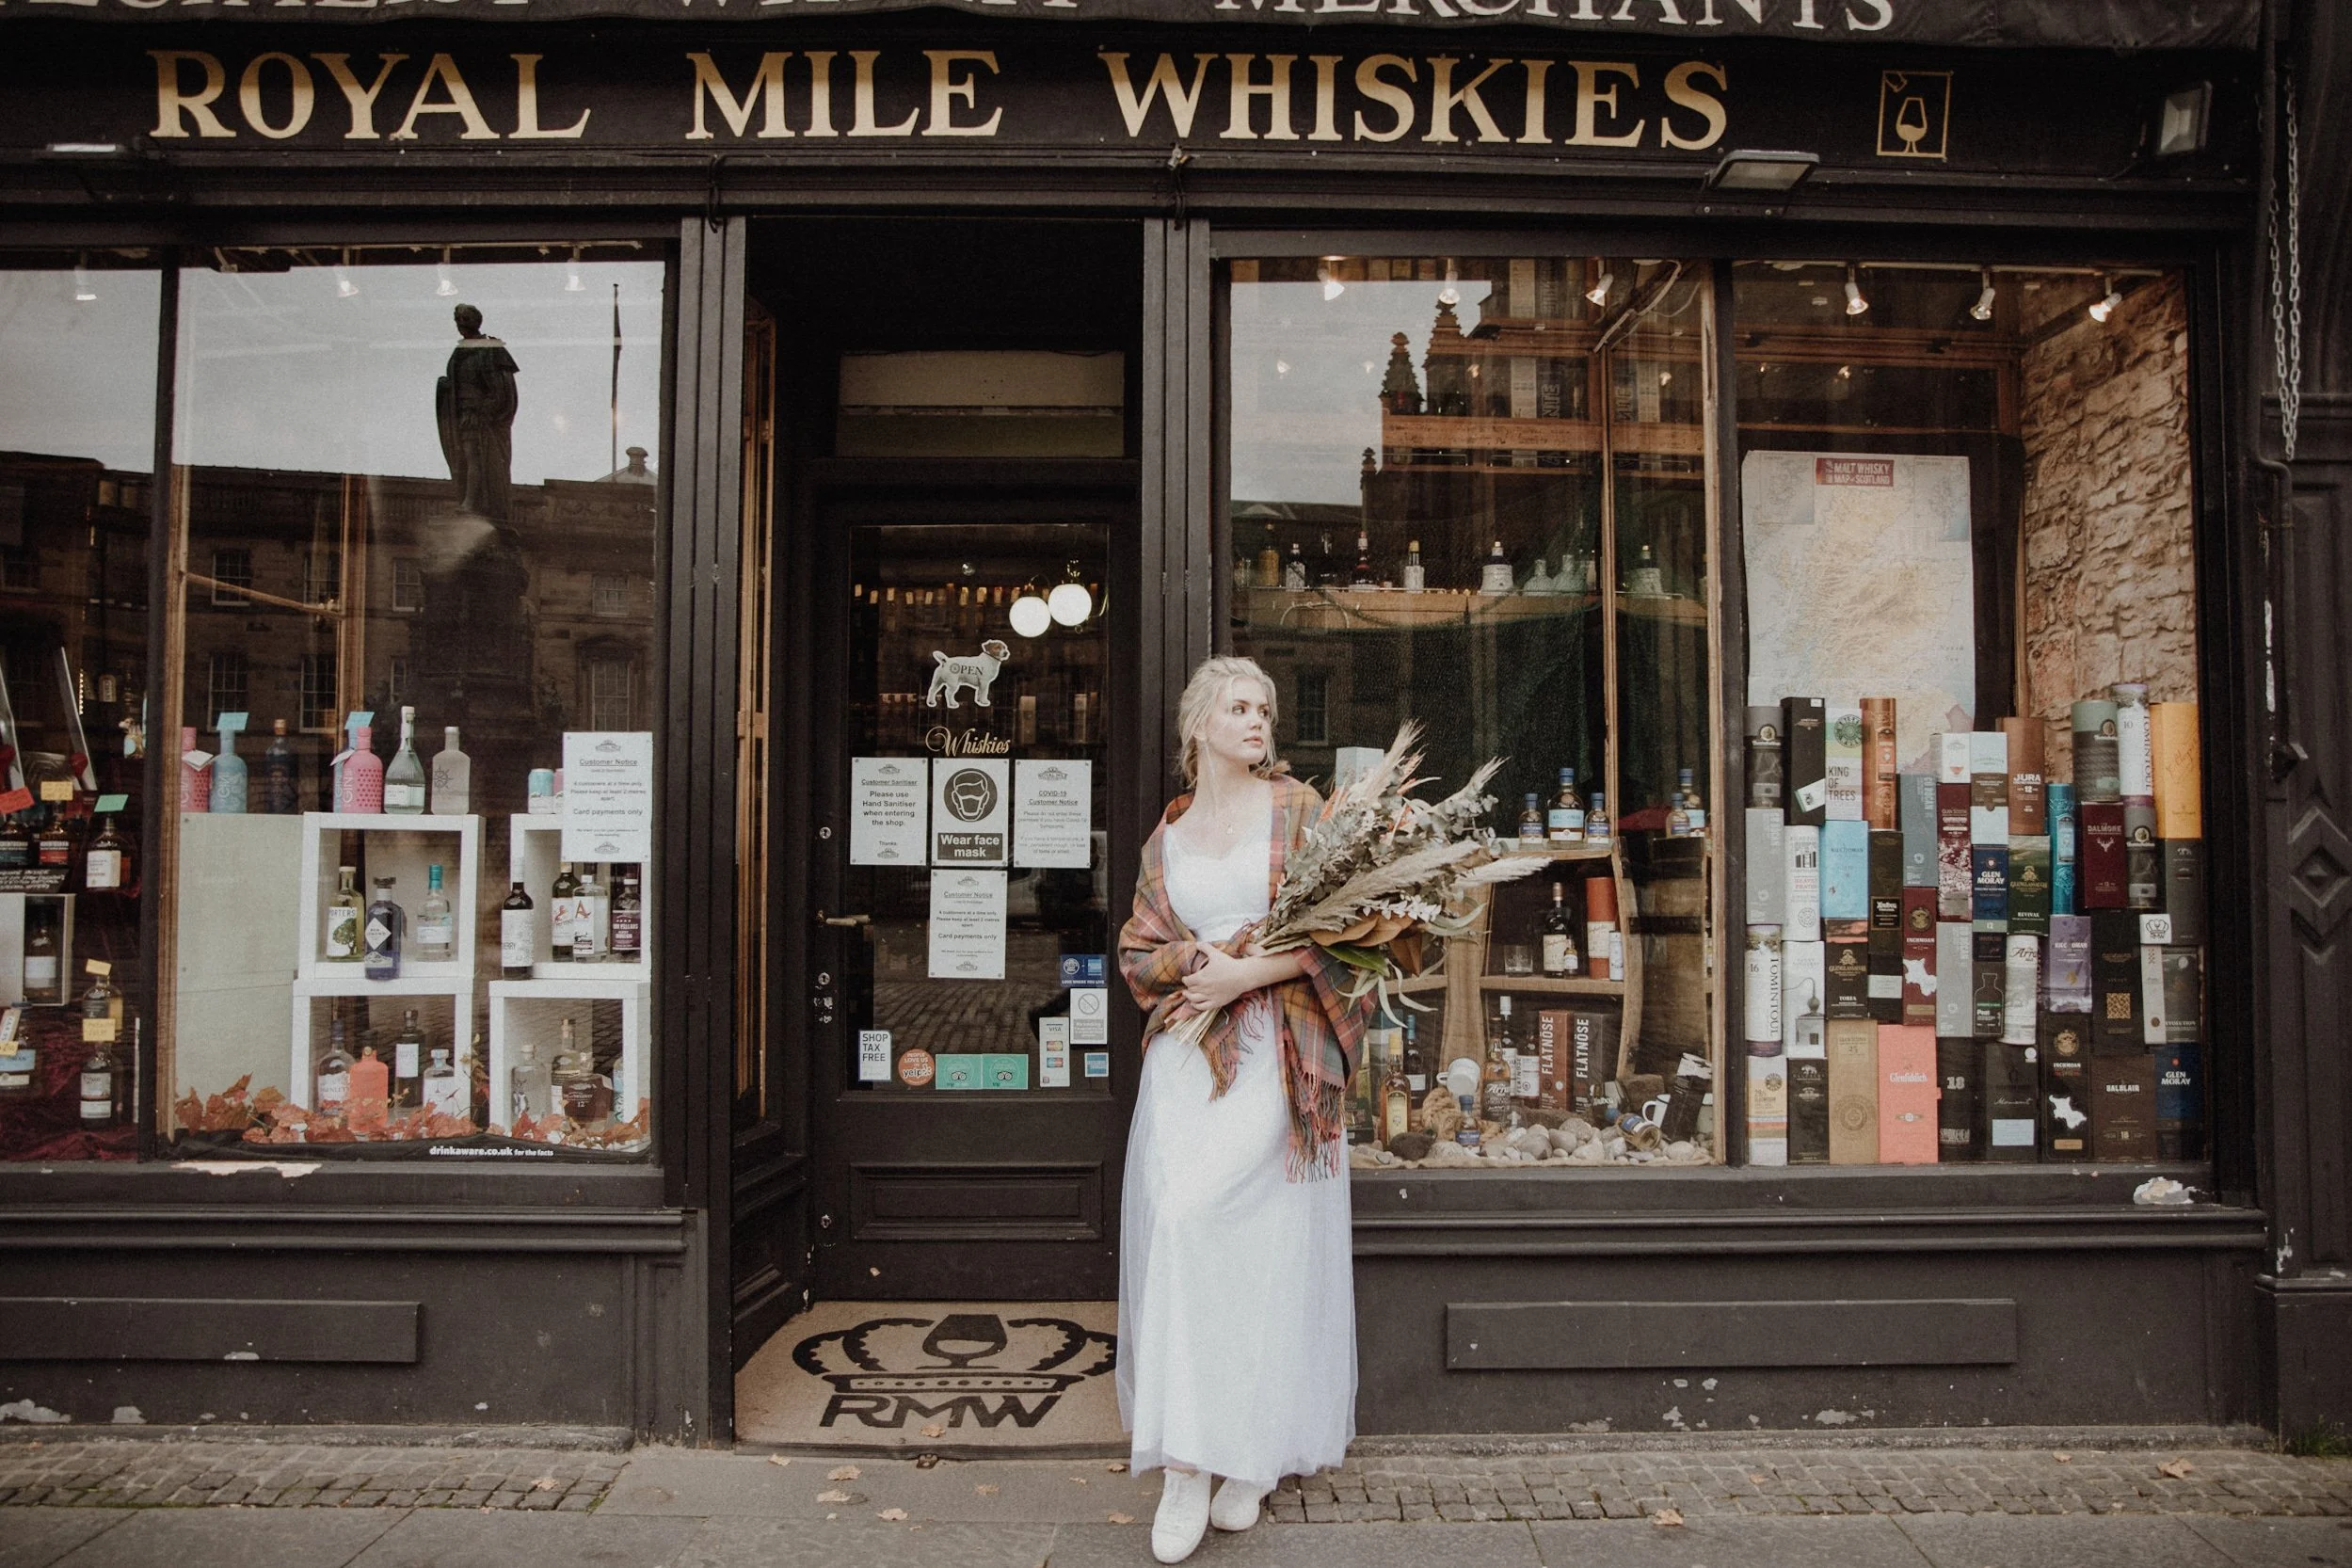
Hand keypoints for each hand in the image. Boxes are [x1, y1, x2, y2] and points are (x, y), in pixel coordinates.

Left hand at [1180, 944, 1300, 1013]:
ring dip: (1188, 997)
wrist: (1242, 976)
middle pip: (1190, 990)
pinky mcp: (1216, 1002)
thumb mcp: (1216, 953)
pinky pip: (1202, 1007)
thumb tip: (1197, 943)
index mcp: (1201, 977)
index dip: (1185, 979)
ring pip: (1193, 999)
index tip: (1185, 978)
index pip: (1187, 981)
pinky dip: (1196, 1006)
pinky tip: (1195, 1003)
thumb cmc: (1229, 964)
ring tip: (1187, 994)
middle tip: (1188, 985)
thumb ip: (1205, 947)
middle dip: (1187, 987)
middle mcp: (1203, 988)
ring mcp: (1209, 996)